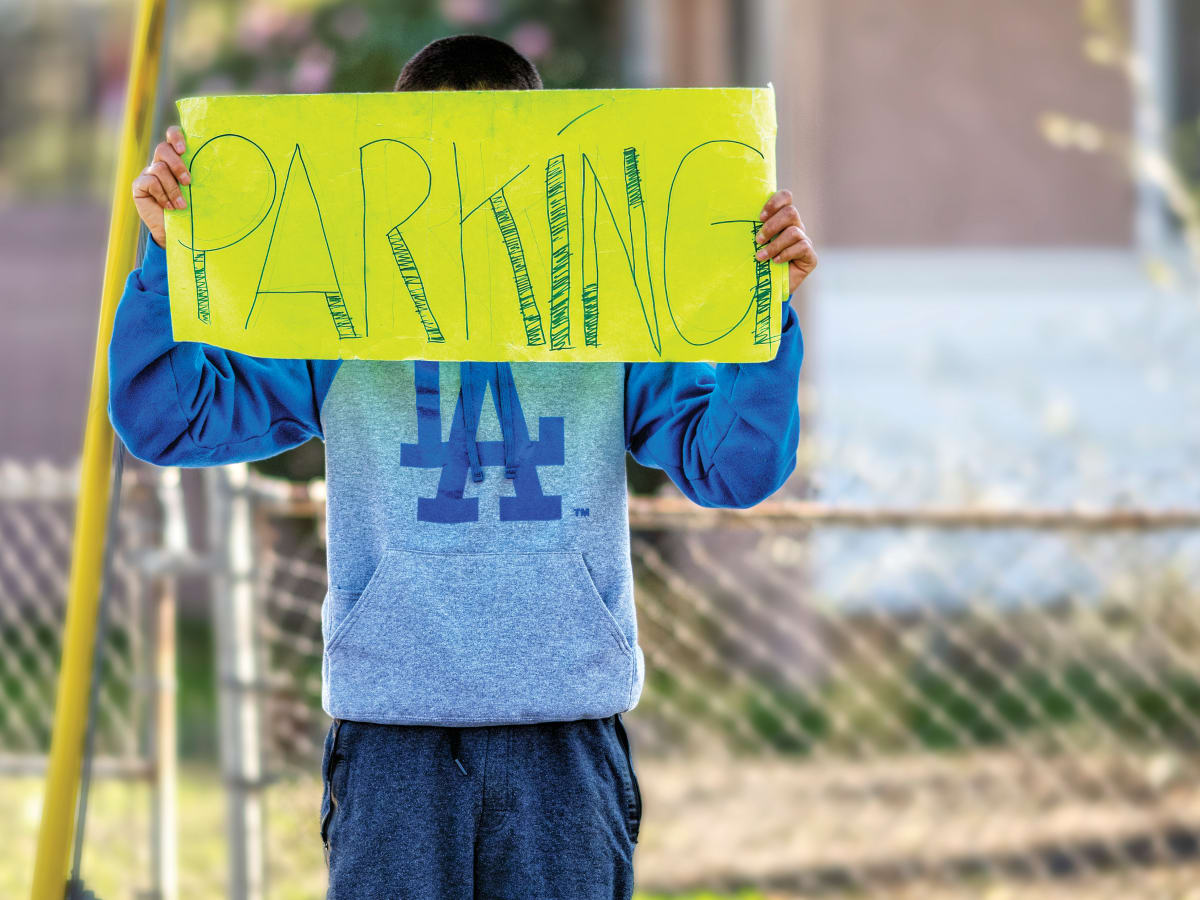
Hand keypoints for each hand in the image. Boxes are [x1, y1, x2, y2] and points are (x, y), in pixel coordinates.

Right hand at [132, 125, 190, 248]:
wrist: (177, 231)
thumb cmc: (192, 209)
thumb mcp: (199, 191)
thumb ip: (201, 176)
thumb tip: (223, 165)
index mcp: (176, 158)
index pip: (172, 135)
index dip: (176, 136)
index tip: (184, 149)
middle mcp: (160, 162)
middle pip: (163, 149)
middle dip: (177, 164)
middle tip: (188, 182)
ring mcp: (148, 173)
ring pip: (159, 168)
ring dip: (173, 189)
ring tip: (182, 205)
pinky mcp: (139, 186)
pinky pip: (149, 182)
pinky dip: (162, 195)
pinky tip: (169, 207)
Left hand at [757, 189, 816, 294]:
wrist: (767, 289)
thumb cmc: (756, 263)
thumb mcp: (751, 244)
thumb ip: (750, 230)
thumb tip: (732, 215)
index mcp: (782, 219)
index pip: (786, 197)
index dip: (774, 203)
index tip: (759, 218)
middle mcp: (796, 226)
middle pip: (791, 212)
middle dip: (772, 226)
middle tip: (758, 240)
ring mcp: (804, 241)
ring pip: (794, 231)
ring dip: (775, 245)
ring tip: (761, 256)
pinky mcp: (810, 257)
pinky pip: (801, 247)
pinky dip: (785, 254)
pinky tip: (775, 262)